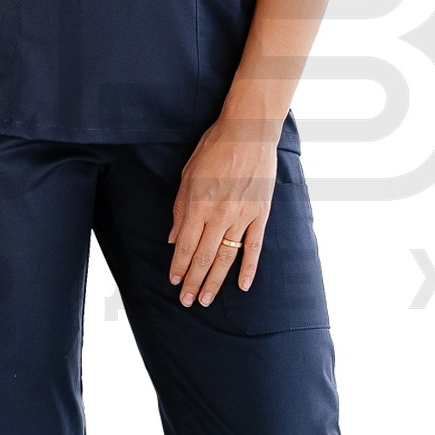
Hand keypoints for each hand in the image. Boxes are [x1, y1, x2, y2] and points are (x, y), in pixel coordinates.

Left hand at [168, 116, 280, 307]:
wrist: (249, 132)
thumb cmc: (214, 149)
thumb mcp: (188, 175)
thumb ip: (180, 209)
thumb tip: (175, 238)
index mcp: (198, 205)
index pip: (186, 246)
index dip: (179, 267)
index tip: (173, 282)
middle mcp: (219, 215)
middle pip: (204, 257)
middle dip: (193, 281)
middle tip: (186, 301)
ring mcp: (242, 216)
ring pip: (227, 257)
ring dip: (215, 281)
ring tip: (206, 299)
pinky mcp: (261, 214)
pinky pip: (254, 247)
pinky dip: (249, 268)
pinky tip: (242, 285)